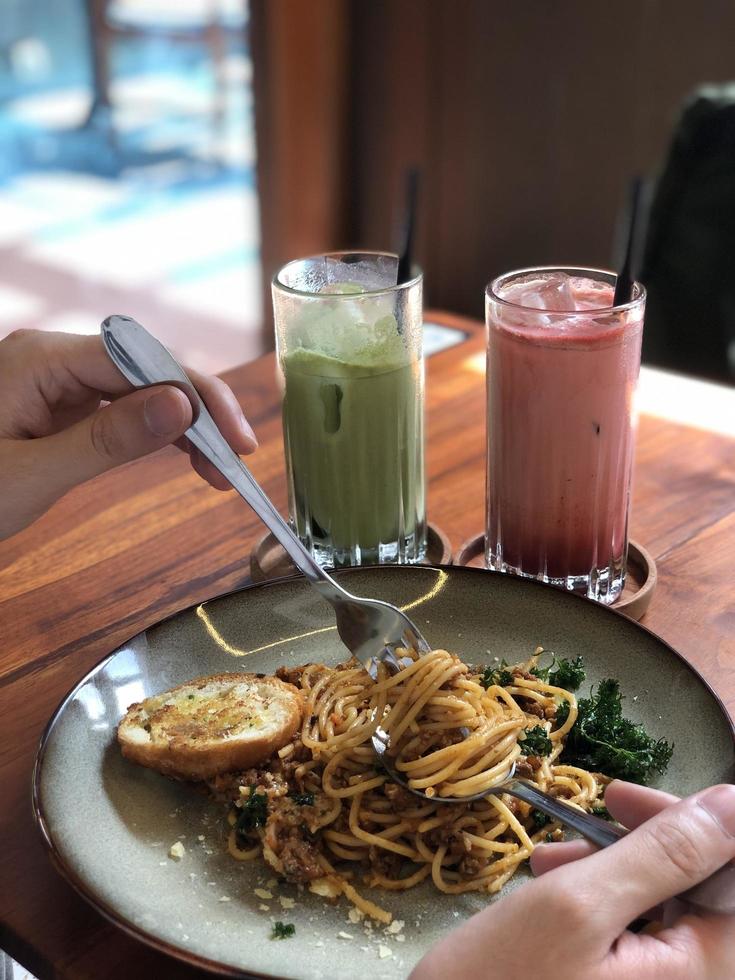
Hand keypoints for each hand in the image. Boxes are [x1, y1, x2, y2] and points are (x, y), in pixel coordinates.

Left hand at [0, 329, 257, 539]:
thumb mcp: (32, 475)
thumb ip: (108, 440)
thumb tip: (182, 407)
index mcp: (40, 359)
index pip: (139, 361)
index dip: (196, 395)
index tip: (235, 440)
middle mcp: (53, 358)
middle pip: (147, 369)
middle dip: (199, 410)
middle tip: (239, 458)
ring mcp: (57, 380)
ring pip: (141, 388)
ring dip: (185, 424)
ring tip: (219, 467)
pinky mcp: (61, 404)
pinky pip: (122, 408)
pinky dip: (157, 432)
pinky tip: (186, 454)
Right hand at [412, 781, 734, 979]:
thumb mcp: (580, 904)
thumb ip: (662, 854)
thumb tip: (732, 805)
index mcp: (703, 974)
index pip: (732, 878)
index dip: (693, 826)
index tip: (624, 798)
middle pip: (702, 890)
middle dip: (648, 844)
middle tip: (593, 814)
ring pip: (668, 907)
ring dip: (618, 867)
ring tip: (555, 858)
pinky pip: (641, 934)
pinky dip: (604, 899)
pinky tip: (557, 885)